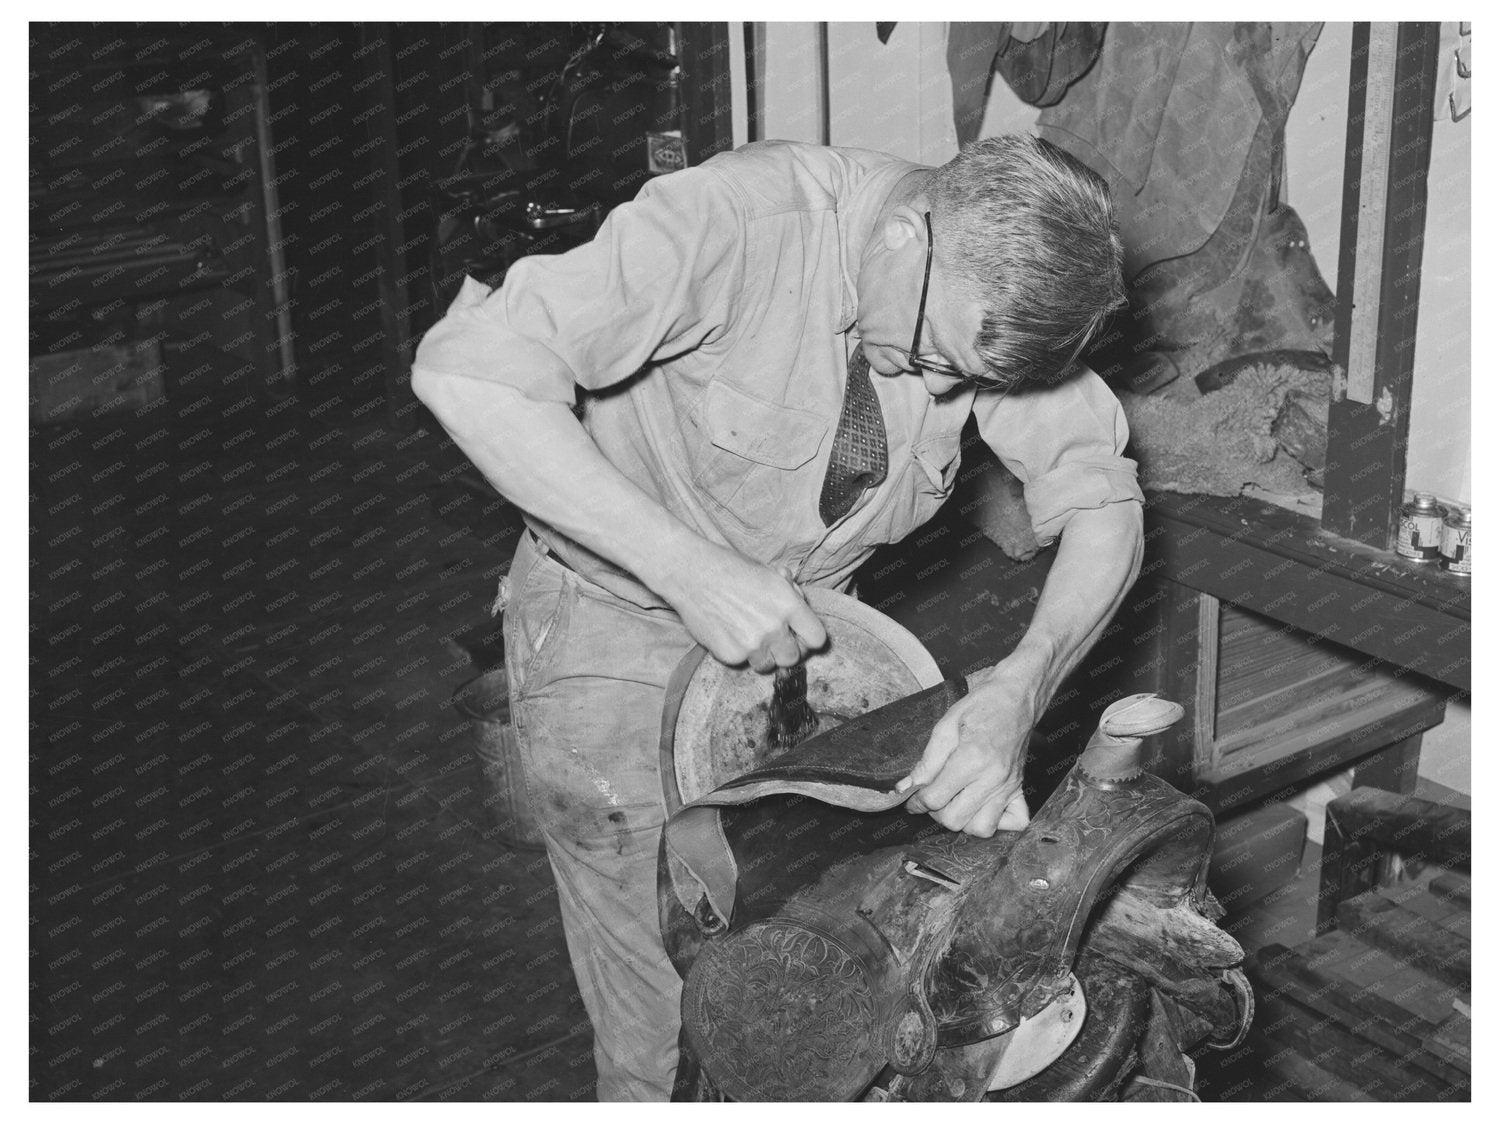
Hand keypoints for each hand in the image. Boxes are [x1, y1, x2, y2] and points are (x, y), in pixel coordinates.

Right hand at [657, 541, 826, 670]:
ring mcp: (752, 644)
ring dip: (761, 654)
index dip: (808, 639)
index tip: (799, 637)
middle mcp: (774, 627)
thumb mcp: (769, 573)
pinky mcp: (731, 655)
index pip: (818, 639)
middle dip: (785, 650)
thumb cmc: (730, 568)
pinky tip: (727, 632)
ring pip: (768, 665)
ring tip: (746, 633)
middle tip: (772, 639)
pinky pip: (742, 663)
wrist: (691, 573)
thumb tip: (801, 607)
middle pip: (794, 658)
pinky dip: (737, 652)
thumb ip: (790, 594)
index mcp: (789, 604)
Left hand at [896, 661, 1038, 835]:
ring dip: (963, 819)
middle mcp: (993, 778)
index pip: (935, 798)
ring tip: (956, 801)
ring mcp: (1009, 787)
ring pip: (980, 828)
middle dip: (936, 811)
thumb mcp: (945, 725)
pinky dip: (998, 823)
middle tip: (933, 795)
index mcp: (971, 759)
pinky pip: (1013, 823)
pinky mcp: (1020, 789)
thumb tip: (907, 787)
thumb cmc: (981, 706)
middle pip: (954, 820)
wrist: (1016, 698)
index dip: (916, 801)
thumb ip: (926, 760)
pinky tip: (982, 806)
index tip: (912, 796)